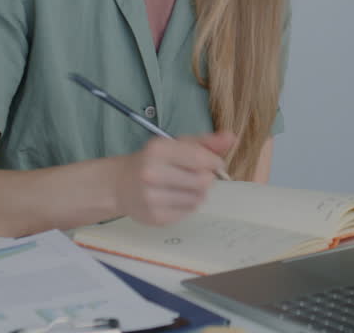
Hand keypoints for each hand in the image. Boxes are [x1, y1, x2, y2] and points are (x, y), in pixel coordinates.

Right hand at [113, 131, 234, 225]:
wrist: (121, 184)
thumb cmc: (156, 161)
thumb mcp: (178, 144)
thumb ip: (206, 142)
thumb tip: (231, 137)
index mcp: (158, 150)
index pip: (200, 159)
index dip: (215, 162)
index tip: (215, 163)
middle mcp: (151, 173)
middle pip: (202, 181)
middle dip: (206, 178)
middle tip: (197, 175)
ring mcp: (152, 197)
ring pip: (198, 198)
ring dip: (199, 193)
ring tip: (185, 186)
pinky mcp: (155, 217)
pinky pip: (188, 212)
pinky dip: (188, 205)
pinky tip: (176, 198)